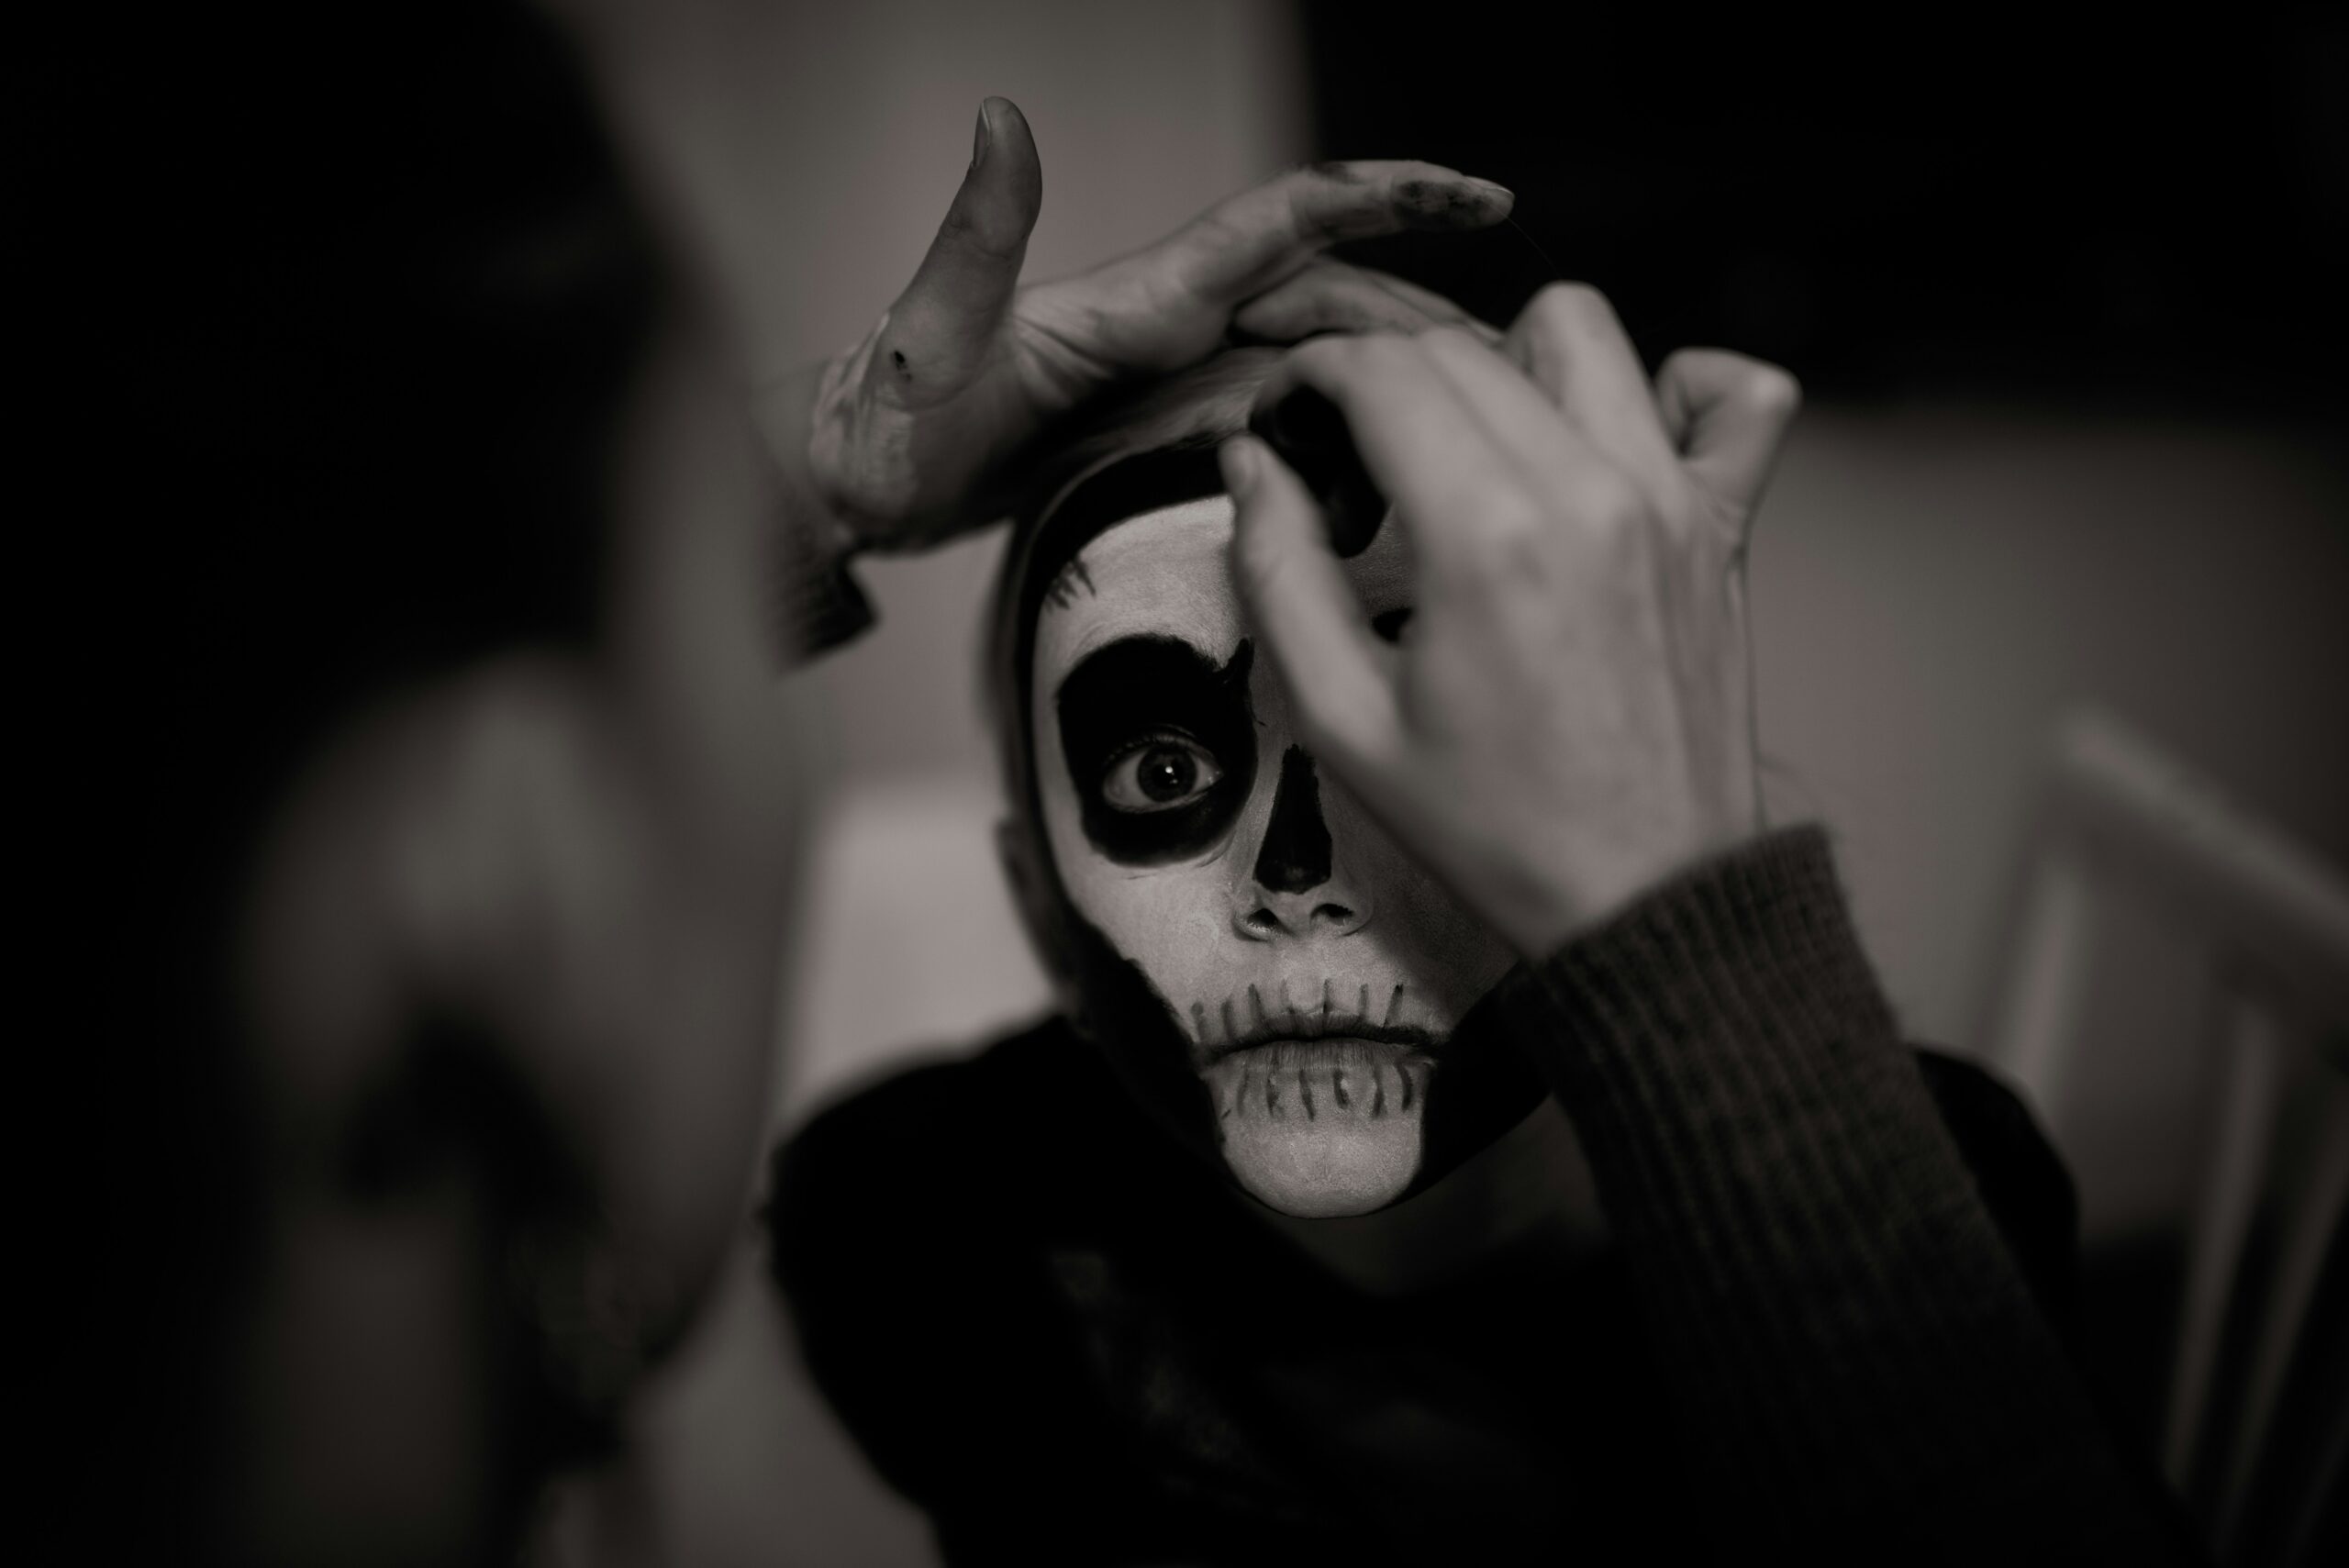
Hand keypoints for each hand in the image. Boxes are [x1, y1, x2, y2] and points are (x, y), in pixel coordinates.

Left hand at [804, 96, 1512, 552]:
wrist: (855, 480)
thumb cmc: (887, 418)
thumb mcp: (932, 328)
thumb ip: (978, 230)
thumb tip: (1001, 116)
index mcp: (1144, 299)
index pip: (1286, 226)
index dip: (1385, 200)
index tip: (1476, 193)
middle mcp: (1171, 328)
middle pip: (1331, 299)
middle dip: (1430, 310)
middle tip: (1524, 352)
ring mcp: (1172, 381)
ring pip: (1317, 361)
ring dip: (1402, 374)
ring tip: (1490, 406)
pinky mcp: (1161, 433)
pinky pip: (1279, 421)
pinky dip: (1343, 431)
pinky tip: (1386, 469)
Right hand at [1224, 285, 1800, 956]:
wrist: (1644, 900)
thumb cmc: (1494, 828)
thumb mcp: (1342, 723)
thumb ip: (1279, 573)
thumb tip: (1253, 463)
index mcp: (1486, 535)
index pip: (1380, 370)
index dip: (1308, 378)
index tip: (1286, 426)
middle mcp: (1588, 488)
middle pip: (1460, 346)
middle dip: (1379, 379)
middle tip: (1352, 472)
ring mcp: (1670, 498)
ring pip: (1581, 327)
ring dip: (1503, 358)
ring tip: (1469, 448)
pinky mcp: (1724, 526)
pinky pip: (1734, 391)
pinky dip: (1674, 387)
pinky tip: (1613, 443)